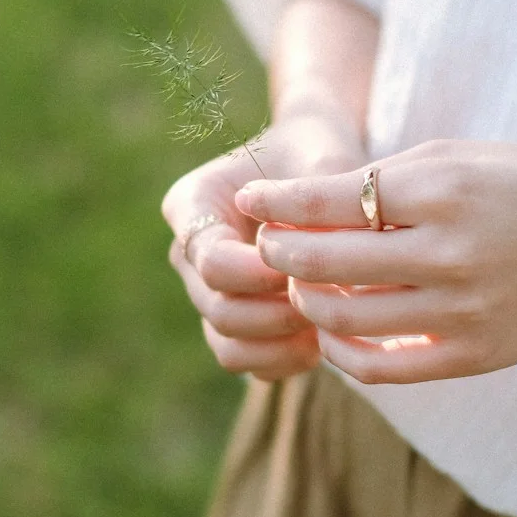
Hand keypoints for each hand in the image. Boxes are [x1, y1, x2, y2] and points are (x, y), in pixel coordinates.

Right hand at [162, 114, 365, 379]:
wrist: (315, 164)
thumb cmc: (317, 153)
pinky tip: (323, 341)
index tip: (307, 269)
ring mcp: (207, 292)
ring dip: (280, 345)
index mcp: (192, 204)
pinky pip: (247, 362)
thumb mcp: (321, 161)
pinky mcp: (233, 323)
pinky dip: (283, 361)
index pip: (211, 259)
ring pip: (227, 345)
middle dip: (277, 313)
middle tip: (328, 300)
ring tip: (326, 327)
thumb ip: (318, 203)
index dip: (260, 275)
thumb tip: (322, 260)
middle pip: (218, 309)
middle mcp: (189, 253)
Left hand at [235, 140, 516, 383]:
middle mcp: (451, 252)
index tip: (249, 197)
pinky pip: (382, 368)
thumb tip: (309, 199)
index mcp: (446, 190)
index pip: (333, 198)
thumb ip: (392, 178)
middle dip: (280, 252)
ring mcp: (462, 312)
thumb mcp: (467, 158)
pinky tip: (333, 332)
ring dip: (307, 302)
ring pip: (346, 320)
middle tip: (264, 245)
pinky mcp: (472, 356)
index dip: (278, 201)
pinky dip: (343, 352)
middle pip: (328, 261)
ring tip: (300, 286)